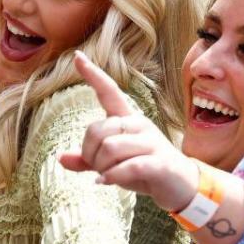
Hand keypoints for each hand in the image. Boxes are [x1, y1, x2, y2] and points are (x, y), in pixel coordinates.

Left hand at [59, 51, 198, 211]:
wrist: (182, 186)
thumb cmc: (145, 171)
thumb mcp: (113, 164)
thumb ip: (89, 160)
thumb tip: (61, 159)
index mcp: (128, 120)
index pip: (109, 92)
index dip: (93, 75)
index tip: (76, 57)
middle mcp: (140, 124)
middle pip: (97, 131)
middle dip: (90, 155)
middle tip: (98, 169)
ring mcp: (151, 142)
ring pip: (109, 148)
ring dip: (101, 168)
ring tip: (108, 176)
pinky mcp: (159, 163)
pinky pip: (126, 167)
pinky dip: (112, 177)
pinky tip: (106, 182)